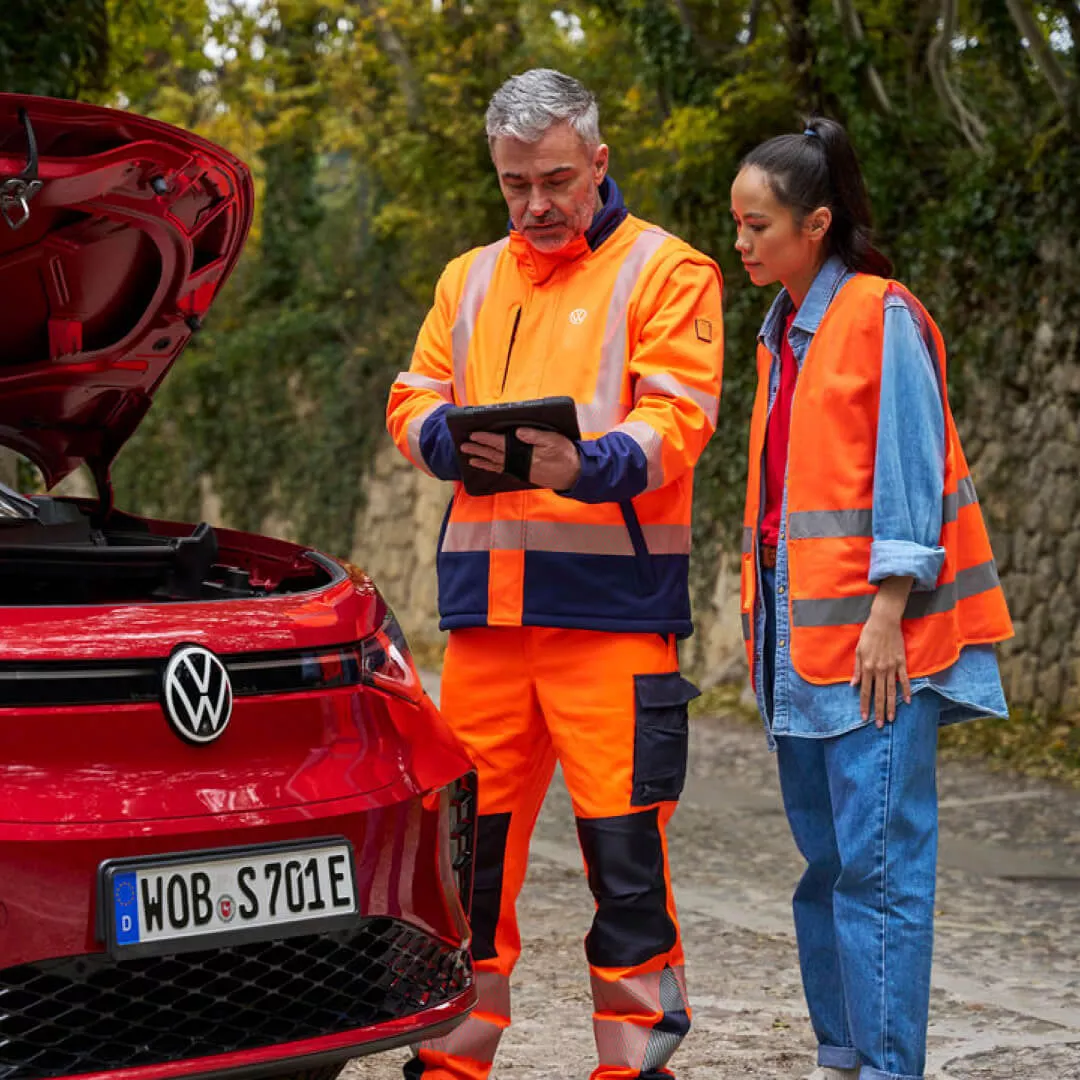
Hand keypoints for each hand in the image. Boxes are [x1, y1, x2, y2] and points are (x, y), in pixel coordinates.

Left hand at [459, 428, 580, 490]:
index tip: (474, 434)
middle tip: (463, 445)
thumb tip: (518, 432)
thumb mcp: (553, 440)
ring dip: (481, 460)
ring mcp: (519, 470)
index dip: (486, 438)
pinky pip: (502, 470)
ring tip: (469, 457)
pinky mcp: (522, 473)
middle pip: (494, 455)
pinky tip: (485, 466)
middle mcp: (519, 463)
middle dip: (478, 449)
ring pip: (495, 464)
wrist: (573, 474)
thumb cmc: (565, 454)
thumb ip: (535, 436)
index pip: (501, 444)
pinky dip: (491, 468)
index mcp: (524, 452)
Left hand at [851, 576, 913, 726]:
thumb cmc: (868, 635)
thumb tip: (853, 685)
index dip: (864, 705)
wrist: (884, 622)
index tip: (864, 718)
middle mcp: (879, 670)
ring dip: (892, 706)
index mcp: (867, 668)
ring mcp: (891, 667)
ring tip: (892, 718)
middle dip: (879, 711)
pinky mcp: (901, 662)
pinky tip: (907, 701)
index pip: (865, 691)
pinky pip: (904, 680)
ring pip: (891, 691)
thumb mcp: (858, 651)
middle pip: (879, 695)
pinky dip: (906, 691)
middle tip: (880, 725)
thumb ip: (857, 669)